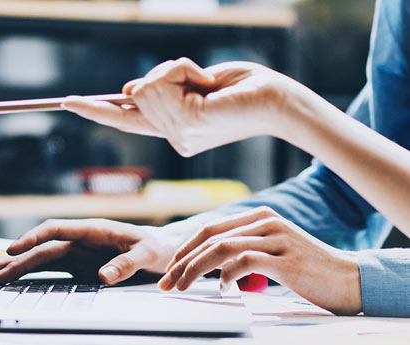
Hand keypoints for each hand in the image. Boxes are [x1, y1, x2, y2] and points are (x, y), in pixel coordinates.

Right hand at [0, 218, 201, 284]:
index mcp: (95, 229)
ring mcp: (79, 252)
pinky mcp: (80, 266)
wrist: (163, 249)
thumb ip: (127, 262)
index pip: (57, 228)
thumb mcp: (148, 254)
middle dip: (18, 256)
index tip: (14, 248)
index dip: (34, 237)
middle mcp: (82, 239)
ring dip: (19, 265)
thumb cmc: (157, 247)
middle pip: (43, 246)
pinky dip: (33, 274)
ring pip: (43, 257)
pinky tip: (16, 279)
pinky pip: (53, 269)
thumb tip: (103, 276)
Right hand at [63, 58, 300, 156]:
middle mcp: (172, 138)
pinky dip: (182, 69)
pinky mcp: (185, 124)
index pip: (126, 120)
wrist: (278, 101)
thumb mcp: (195, 84)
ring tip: (206, 83)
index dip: (96, 110)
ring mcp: (177, 136)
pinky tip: (207, 84)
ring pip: (144, 86)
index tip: (68, 102)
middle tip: (200, 79)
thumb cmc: (242, 89)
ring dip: (175, 70)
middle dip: (164, 73)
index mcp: (175, 129)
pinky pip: (161, 82)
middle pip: (135, 92)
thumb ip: (162, 89)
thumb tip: (128, 89)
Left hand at [158, 207, 361, 315]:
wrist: (347, 278)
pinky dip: (227, 276)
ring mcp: (275, 237)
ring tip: (182, 286)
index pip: (210, 228)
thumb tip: (212, 264)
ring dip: (195, 269)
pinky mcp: (285, 258)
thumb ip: (243, 250)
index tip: (170, 268)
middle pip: (210, 237)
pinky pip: (244, 262)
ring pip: (221, 248)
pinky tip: (224, 289)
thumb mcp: (271, 251)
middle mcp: (265, 221)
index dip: (186, 248)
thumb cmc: (305, 268)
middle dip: (182, 260)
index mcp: (259, 216)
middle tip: (167, 282)